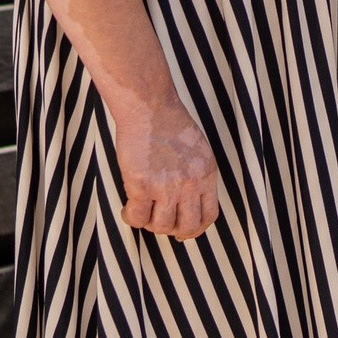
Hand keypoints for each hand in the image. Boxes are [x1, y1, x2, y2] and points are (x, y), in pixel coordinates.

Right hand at [112, 93, 222, 239]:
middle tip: (160, 222)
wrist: (149, 107)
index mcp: (207, 174)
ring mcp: (165, 185)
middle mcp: (189, 183)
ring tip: (142, 209)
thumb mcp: (197, 151)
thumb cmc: (169, 123)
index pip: (209, 216)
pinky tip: (128, 208)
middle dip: (172, 230)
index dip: (195, 229)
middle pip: (186, 227)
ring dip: (149, 223)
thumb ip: (196, 176)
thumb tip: (188, 201)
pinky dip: (130, 217)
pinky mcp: (141, 184)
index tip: (184, 231)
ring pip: (160, 226)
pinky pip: (136, 217)